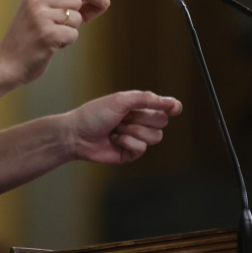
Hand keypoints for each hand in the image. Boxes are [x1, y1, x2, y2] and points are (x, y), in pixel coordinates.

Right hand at [0, 0, 109, 85]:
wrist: (7, 63)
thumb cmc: (30, 40)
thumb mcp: (45, 14)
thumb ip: (70, 5)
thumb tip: (103, 1)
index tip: (105, 2)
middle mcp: (36, 0)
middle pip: (77, 1)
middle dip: (76, 17)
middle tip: (58, 28)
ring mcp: (40, 16)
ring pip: (77, 18)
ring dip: (69, 31)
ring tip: (50, 37)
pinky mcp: (46, 34)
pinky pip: (73, 35)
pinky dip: (66, 43)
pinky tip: (49, 46)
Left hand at [65, 91, 182, 163]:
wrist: (77, 134)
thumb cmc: (95, 114)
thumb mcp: (120, 100)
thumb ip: (146, 99)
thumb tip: (171, 102)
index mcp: (138, 106)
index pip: (164, 107)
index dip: (172, 107)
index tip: (174, 108)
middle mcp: (140, 122)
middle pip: (162, 122)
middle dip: (143, 118)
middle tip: (125, 117)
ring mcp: (137, 138)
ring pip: (155, 137)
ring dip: (134, 131)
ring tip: (117, 128)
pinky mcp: (131, 153)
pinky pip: (142, 149)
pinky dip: (127, 142)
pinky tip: (114, 139)